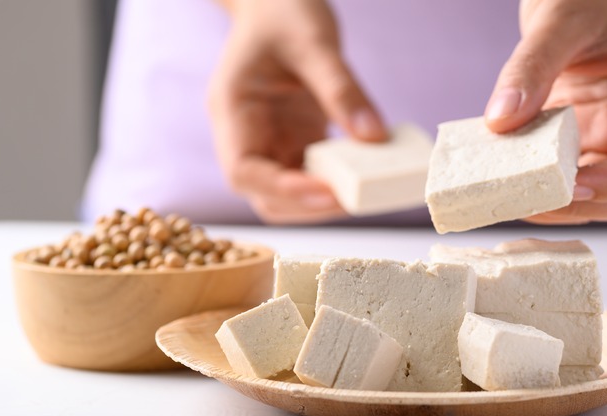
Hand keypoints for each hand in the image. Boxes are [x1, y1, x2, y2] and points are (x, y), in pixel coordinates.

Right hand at [209, 0, 386, 223]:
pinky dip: (338, 183)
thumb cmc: (285, 13)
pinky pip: (312, 176)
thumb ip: (342, 89)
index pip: (243, 171)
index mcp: (232, 109)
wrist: (278, 4)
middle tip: (355, 198)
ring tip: (365, 190)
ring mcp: (269, 142)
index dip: (282, 190)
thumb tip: (374, 138)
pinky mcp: (294, 142)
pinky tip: (367, 174)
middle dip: (307, 205)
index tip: (327, 192)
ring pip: (288, 195)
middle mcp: (245, 135)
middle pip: (264, 196)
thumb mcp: (314, 42)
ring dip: (323, 201)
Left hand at [484, 0, 606, 223]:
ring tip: (516, 199)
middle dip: (591, 203)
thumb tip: (501, 121)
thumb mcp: (560, 18)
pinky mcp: (597, 145)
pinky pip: (580, 184)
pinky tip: (516, 186)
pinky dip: (550, 192)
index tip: (577, 185)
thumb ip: (532, 65)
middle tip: (533, 202)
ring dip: (566, 206)